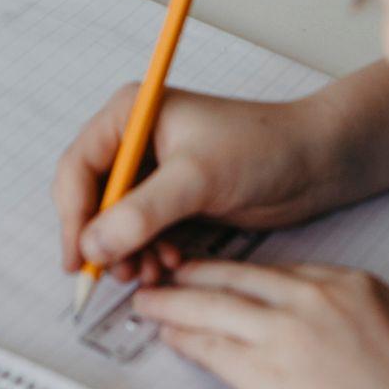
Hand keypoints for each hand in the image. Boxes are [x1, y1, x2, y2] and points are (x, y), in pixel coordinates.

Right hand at [55, 87, 339, 284]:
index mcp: (131, 114)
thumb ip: (142, 212)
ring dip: (126, 252)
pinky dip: (148, 253)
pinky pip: (141, 233)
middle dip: (101, 239)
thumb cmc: (263, 148)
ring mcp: (153, 171)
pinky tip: (170, 264)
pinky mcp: (173, 198)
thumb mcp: (197, 178)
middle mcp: (135, 139)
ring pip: (115, 222)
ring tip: (151, 272)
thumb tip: (92, 246)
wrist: (315, 163)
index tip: (78, 258)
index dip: (73, 215)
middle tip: (118, 274)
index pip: (79, 167)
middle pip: (91, 197)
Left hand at [134, 262, 388, 388]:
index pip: (285, 271)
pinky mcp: (263, 374)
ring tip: (150, 299)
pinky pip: (210, 348)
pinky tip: (168, 335)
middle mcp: (314, 300)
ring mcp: (285, 334)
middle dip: (198, 274)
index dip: (249, 274)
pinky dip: (183, 338)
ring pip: (214, 307)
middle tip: (172, 271)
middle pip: (240, 278)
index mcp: (353, 286)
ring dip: (174, 301)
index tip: (231, 275)